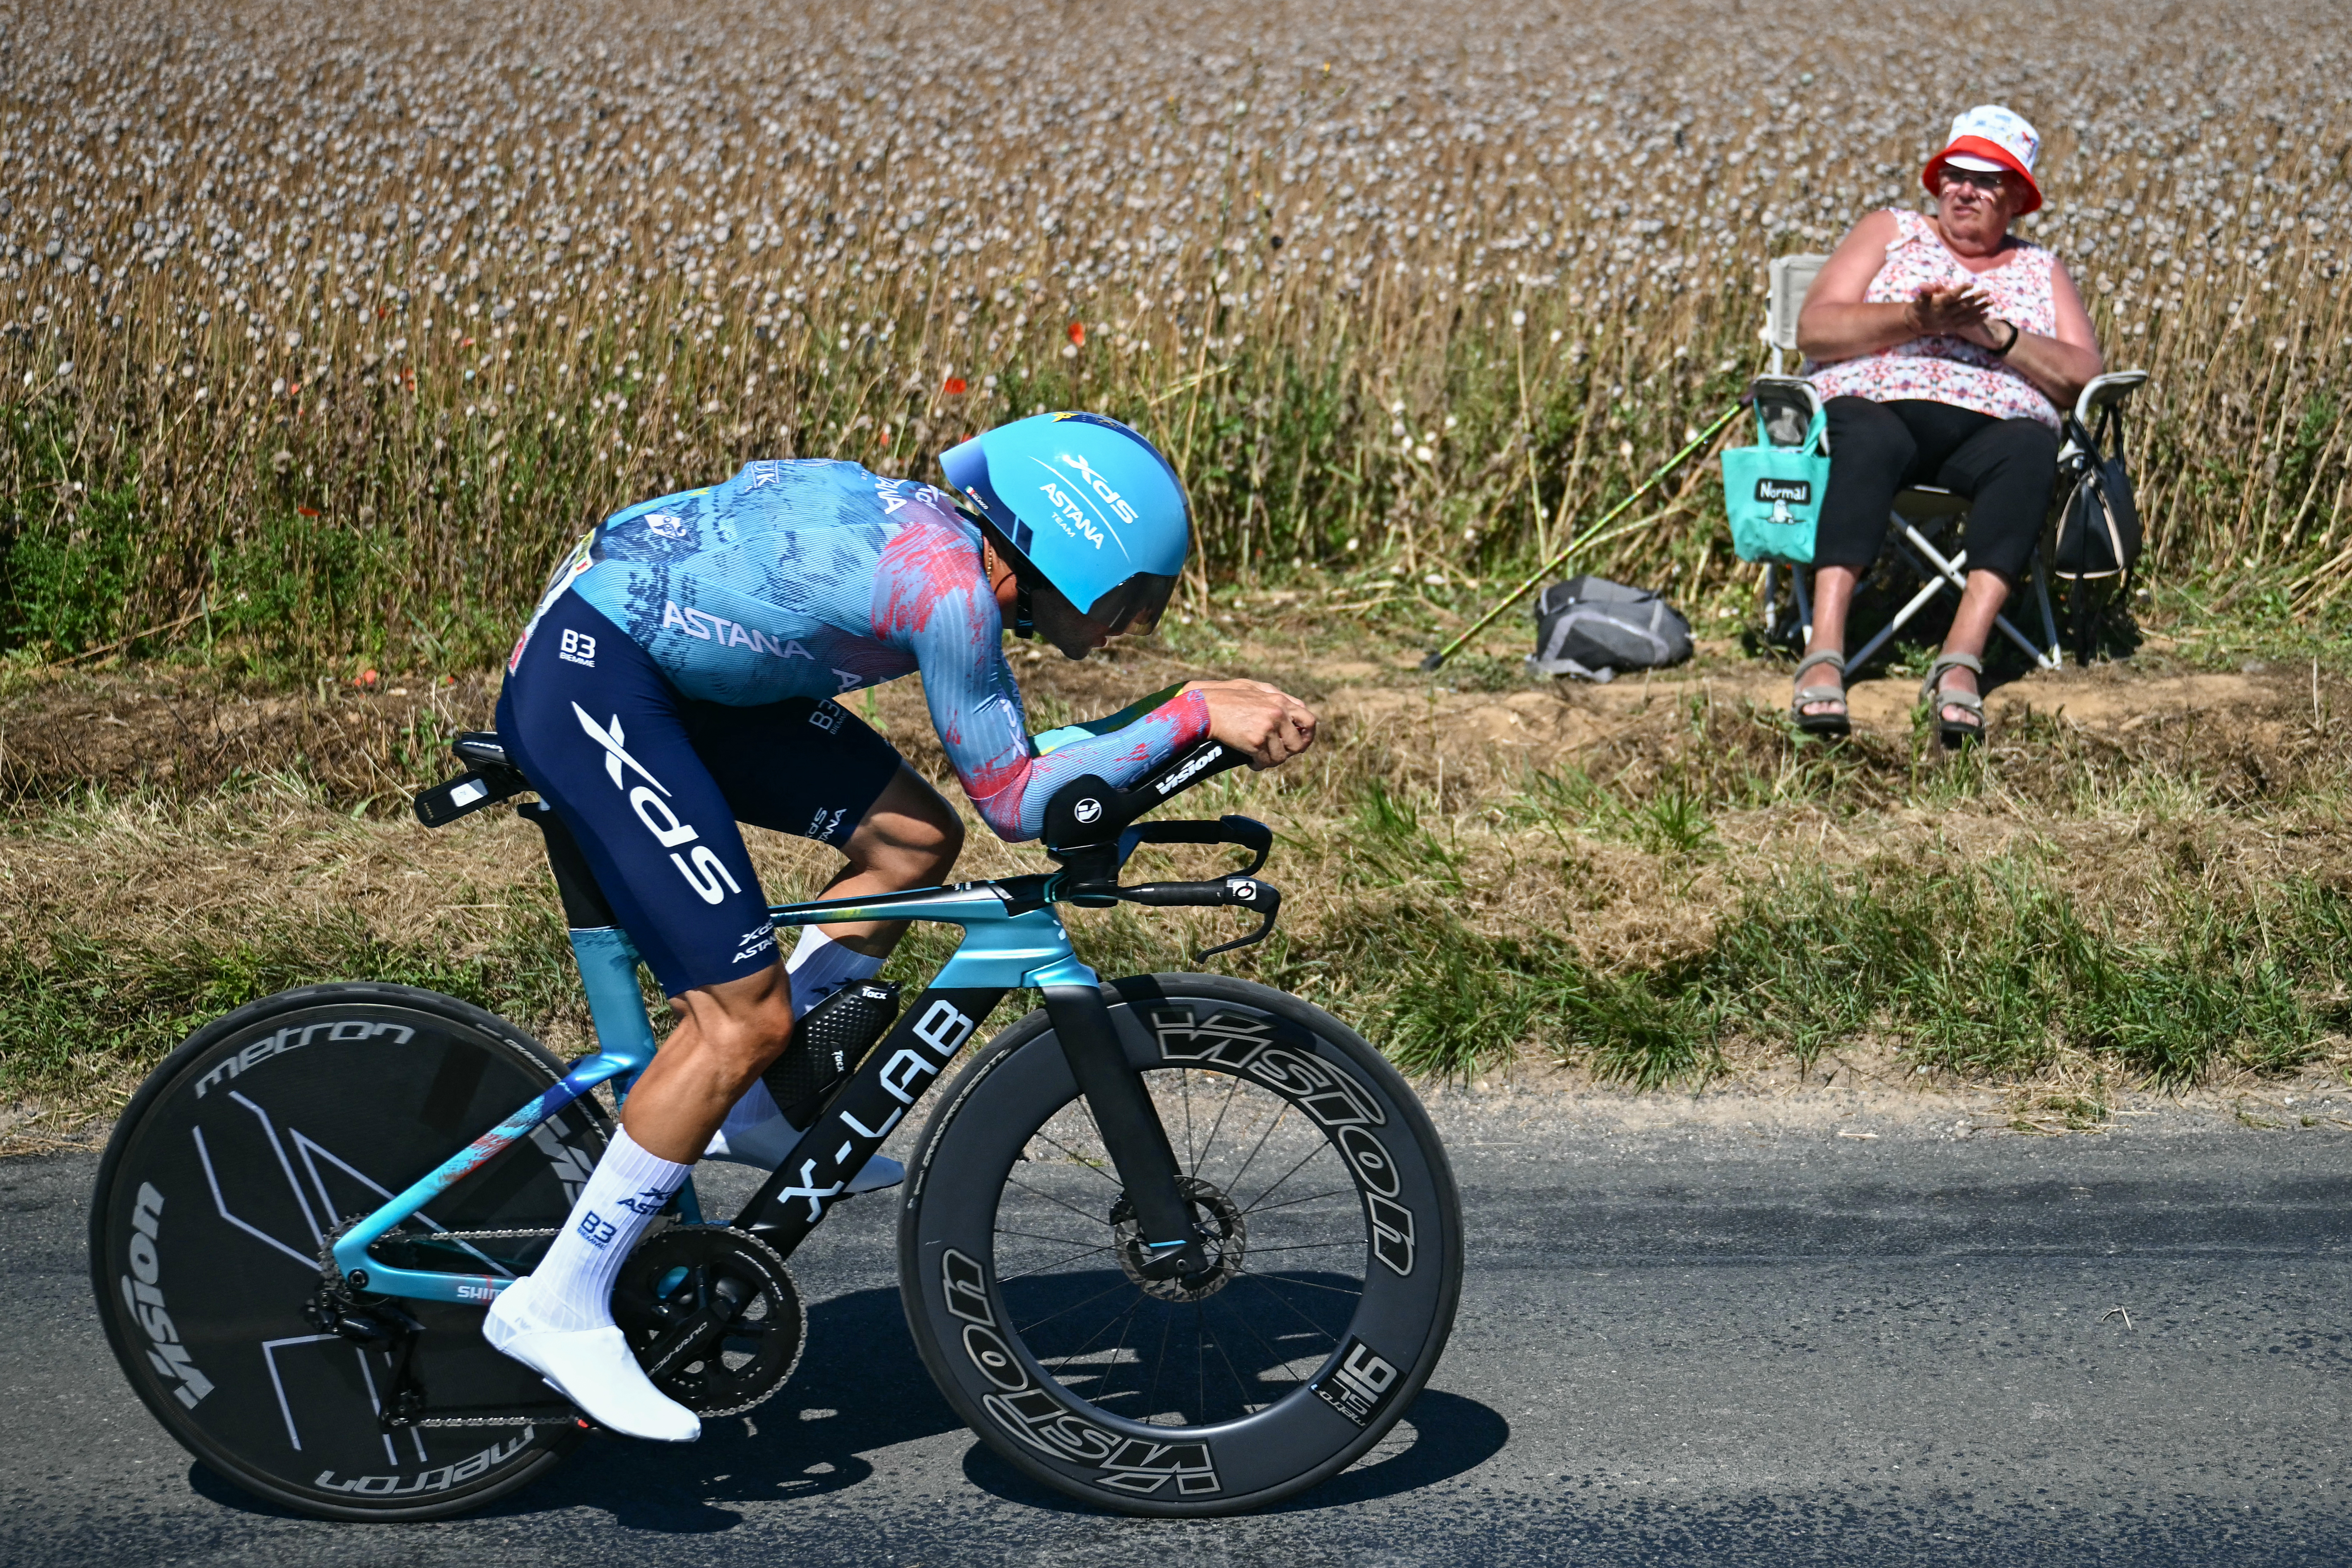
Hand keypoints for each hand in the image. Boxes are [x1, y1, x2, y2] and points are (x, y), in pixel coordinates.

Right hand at [1182, 679, 1317, 769]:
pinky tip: (1251, 761)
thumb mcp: (1255, 688)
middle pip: (1298, 744)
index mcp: (1280, 701)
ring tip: (1261, 758)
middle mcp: (1278, 714)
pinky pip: (1265, 762)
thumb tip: (1297, 708)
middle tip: (1278, 753)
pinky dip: (1258, 764)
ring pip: (1280, 756)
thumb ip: (1277, 696)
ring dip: (1271, 760)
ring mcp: (1267, 728)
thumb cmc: (1227, 697)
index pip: (1309, 720)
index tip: (1299, 742)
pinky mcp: (1255, 742)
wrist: (1206, 708)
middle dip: (1289, 752)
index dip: (1307, 736)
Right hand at [1905, 283, 1989, 338]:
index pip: (1951, 297)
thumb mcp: (1921, 296)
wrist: (1917, 322)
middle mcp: (1945, 314)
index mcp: (1938, 304)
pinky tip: (1986, 313)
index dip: (1961, 290)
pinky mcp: (1953, 327)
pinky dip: (1977, 320)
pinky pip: (1967, 324)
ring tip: (1991, 301)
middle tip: (1987, 292)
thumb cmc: (1921, 305)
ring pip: (1967, 315)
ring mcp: (1950, 322)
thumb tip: (1933, 284)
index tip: (1971, 284)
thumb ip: (1927, 289)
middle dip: (1976, 298)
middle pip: (1963, 305)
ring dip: (1980, 308)